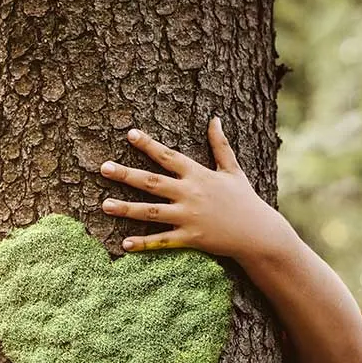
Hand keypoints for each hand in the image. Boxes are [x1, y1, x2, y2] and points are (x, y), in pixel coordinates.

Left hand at [99, 118, 293, 261]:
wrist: (258, 233)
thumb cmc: (245, 200)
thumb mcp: (233, 170)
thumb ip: (220, 145)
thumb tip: (215, 118)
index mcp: (198, 175)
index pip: (168, 156)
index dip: (149, 145)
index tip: (129, 134)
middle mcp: (190, 193)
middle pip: (152, 182)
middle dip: (126, 174)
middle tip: (103, 168)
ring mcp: (189, 217)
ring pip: (151, 212)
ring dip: (127, 208)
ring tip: (104, 205)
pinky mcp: (191, 238)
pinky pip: (163, 241)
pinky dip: (144, 243)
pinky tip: (125, 244)